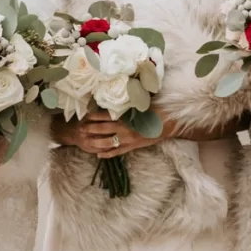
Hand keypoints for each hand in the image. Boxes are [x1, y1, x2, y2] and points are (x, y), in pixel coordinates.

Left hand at [52, 110, 173, 158]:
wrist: (170, 124)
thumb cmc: (157, 110)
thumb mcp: (141, 104)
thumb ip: (128, 103)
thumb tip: (118, 95)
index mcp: (127, 117)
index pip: (106, 116)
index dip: (94, 116)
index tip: (85, 115)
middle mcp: (125, 129)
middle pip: (103, 129)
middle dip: (90, 129)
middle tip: (80, 128)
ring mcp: (128, 140)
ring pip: (107, 143)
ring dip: (95, 142)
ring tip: (85, 141)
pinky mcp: (133, 147)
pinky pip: (117, 152)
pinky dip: (107, 154)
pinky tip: (98, 155)